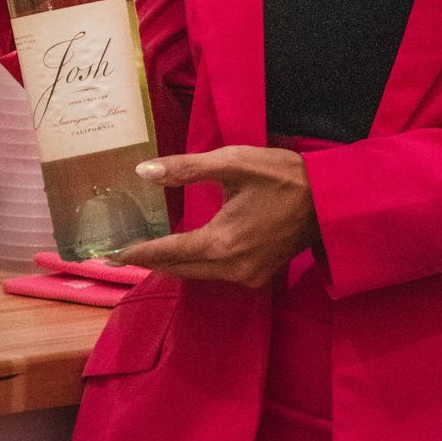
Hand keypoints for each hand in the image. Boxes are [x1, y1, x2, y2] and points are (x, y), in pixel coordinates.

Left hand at [112, 146, 316, 289]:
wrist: (331, 201)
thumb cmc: (283, 176)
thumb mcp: (234, 162)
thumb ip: (187, 168)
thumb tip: (144, 172)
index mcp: (220, 243)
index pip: (166, 252)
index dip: (137, 253)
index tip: (109, 254)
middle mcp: (229, 269)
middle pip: (178, 269)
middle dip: (150, 261)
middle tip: (121, 253)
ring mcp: (246, 277)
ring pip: (196, 275)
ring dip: (173, 264)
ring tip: (148, 251)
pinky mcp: (258, 277)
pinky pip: (216, 276)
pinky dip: (197, 265)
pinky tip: (187, 252)